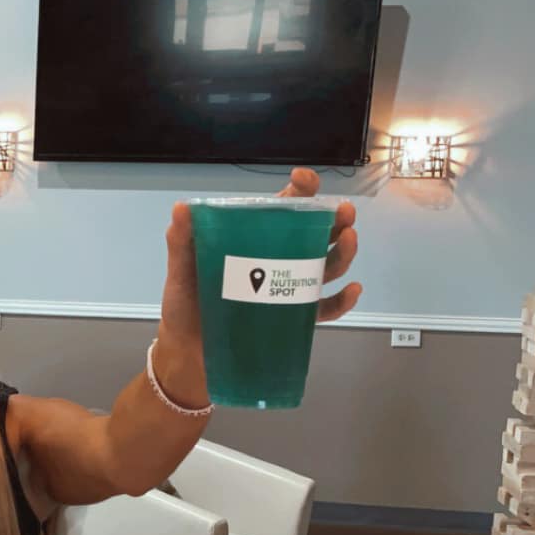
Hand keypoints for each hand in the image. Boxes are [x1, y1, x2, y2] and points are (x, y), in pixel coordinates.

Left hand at [153, 168, 359, 404]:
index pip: (283, 208)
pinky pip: (323, 310)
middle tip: (344, 212)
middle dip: (336, 219)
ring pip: (327, 266)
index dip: (300, 191)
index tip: (305, 180)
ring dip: (344, 252)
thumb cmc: (185, 305)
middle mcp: (277, 260)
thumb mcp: (181, 270)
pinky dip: (342, 301)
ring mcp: (287, 290)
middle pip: (316, 234)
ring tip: (350, 239)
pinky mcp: (292, 320)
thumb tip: (181, 209)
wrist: (186, 354)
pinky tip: (353, 290)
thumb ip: (181, 241)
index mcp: (254, 240)